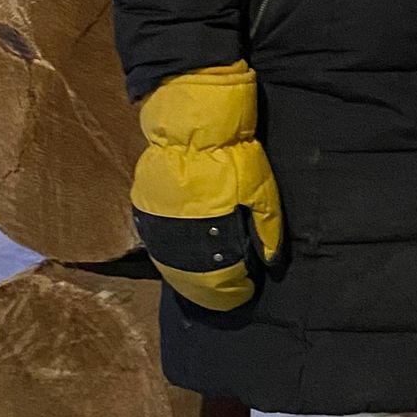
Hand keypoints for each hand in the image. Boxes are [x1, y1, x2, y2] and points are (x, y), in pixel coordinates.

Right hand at [131, 60, 283, 312]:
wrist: (194, 121)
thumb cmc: (235, 156)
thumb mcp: (262, 191)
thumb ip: (268, 229)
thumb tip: (272, 262)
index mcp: (212, 237)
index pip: (219, 284)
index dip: (233, 293)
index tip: (245, 293)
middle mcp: (180, 238)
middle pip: (192, 281)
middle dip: (210, 292)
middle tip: (225, 295)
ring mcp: (158, 225)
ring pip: (171, 266)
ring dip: (188, 278)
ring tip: (204, 284)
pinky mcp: (144, 209)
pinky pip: (159, 244)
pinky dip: (173, 257)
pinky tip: (183, 259)